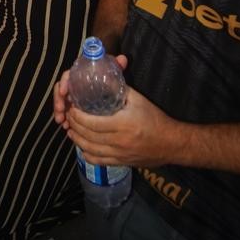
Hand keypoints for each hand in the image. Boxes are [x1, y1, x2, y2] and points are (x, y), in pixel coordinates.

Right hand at [54, 54, 125, 127]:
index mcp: (80, 74)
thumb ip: (116, 66)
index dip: (64, 83)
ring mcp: (71, 95)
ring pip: (61, 102)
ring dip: (59, 111)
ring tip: (61, 121)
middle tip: (60, 110)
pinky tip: (65, 126)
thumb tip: (123, 59)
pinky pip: (64, 111)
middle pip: (61, 89)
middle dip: (58, 100)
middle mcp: (74, 84)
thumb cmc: (109, 80)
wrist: (111, 92)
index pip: (68, 75)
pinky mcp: (72, 106)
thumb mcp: (112, 74)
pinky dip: (63, 118)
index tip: (64, 93)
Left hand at [62, 87, 180, 169]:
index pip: (91, 122)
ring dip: (77, 139)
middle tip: (69, 116)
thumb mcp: (137, 99)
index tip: (72, 107)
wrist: (170, 143)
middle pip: (87, 136)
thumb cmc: (154, 118)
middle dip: (74, 125)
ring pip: (89, 149)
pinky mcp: (120, 163)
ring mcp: (118, 155)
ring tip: (71, 128)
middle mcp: (118, 142)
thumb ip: (119, 88)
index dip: (77, 116)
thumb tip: (102, 76)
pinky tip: (82, 145)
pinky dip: (86, 153)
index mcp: (122, 124)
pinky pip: (97, 161)